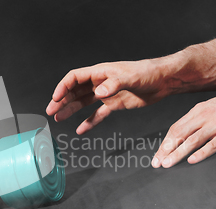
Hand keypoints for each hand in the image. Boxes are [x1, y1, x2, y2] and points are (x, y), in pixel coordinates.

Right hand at [46, 60, 173, 134]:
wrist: (164, 81)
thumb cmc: (148, 73)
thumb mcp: (131, 77)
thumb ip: (114, 84)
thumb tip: (98, 93)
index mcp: (101, 72)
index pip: (75, 78)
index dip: (63, 87)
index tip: (56, 98)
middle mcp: (100, 82)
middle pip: (75, 91)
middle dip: (61, 100)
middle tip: (50, 111)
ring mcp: (106, 94)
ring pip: (83, 102)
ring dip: (70, 110)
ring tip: (58, 118)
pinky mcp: (115, 104)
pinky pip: (98, 114)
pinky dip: (89, 122)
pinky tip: (80, 130)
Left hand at [152, 79, 215, 167]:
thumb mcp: (211, 106)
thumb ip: (197, 119)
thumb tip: (182, 133)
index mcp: (198, 111)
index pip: (175, 128)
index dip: (164, 143)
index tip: (157, 155)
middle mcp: (204, 117)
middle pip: (179, 135)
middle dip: (166, 150)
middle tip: (157, 163)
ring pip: (192, 141)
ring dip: (178, 153)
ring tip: (168, 164)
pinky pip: (213, 144)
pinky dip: (201, 153)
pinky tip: (192, 160)